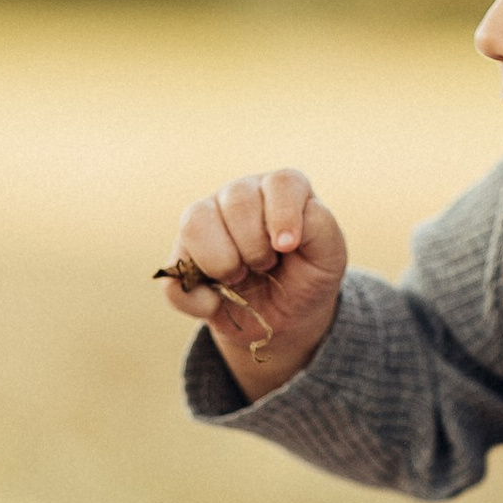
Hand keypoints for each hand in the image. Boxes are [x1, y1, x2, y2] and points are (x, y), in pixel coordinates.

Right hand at [161, 170, 347, 400]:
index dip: (283, 215)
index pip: (280, 184)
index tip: (287, 248)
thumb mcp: (330, 257)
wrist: (285, 317)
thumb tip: (286, 231)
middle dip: (255, 246)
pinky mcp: (181, 256)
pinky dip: (194, 297)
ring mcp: (205, 221)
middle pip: (237, 201)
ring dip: (221, 262)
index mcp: (280, 190)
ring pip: (194, 223)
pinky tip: (215, 303)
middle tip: (266, 267)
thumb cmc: (308, 276)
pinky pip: (173, 272)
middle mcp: (240, 195)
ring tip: (239, 278)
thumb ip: (320, 229)